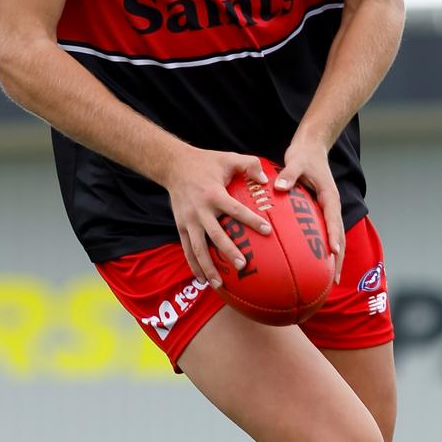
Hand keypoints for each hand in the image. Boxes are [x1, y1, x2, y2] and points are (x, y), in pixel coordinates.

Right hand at [162, 146, 272, 287]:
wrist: (174, 165)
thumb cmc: (207, 162)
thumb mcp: (228, 157)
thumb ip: (249, 164)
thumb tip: (266, 179)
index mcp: (214, 194)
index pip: (236, 210)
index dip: (251, 220)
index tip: (267, 231)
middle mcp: (200, 210)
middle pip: (216, 234)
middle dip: (229, 251)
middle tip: (243, 265)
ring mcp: (188, 220)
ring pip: (198, 248)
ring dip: (208, 266)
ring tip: (220, 283)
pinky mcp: (181, 226)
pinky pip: (187, 249)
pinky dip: (194, 265)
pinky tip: (203, 279)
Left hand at [274, 138, 344, 282]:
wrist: (312, 147)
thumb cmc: (303, 155)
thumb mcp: (295, 162)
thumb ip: (289, 175)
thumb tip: (279, 187)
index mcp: (330, 197)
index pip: (334, 220)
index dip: (334, 237)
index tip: (333, 253)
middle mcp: (332, 206)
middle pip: (338, 236)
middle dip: (338, 259)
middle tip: (333, 280)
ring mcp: (327, 210)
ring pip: (334, 237)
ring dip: (333, 259)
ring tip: (327, 281)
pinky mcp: (320, 211)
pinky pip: (323, 233)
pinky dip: (321, 249)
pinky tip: (311, 263)